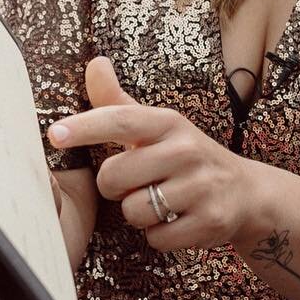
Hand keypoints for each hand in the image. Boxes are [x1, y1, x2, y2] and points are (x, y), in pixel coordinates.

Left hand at [47, 57, 265, 250]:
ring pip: (133, 210)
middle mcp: (187, 150)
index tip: (54, 134)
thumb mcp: (158, 127)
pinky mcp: (210, 220)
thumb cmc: (187, 157)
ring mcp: (201, 186)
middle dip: (115, 186)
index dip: (85, 127)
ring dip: (138, 214)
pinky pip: (156, 238)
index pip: (121, 119)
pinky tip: (175, 221)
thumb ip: (117, 101)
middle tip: (137, 182)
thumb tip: (95, 62)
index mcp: (170, 123)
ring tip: (159, 202)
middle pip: (114, 175)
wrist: (246, 192)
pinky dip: (158, 235)